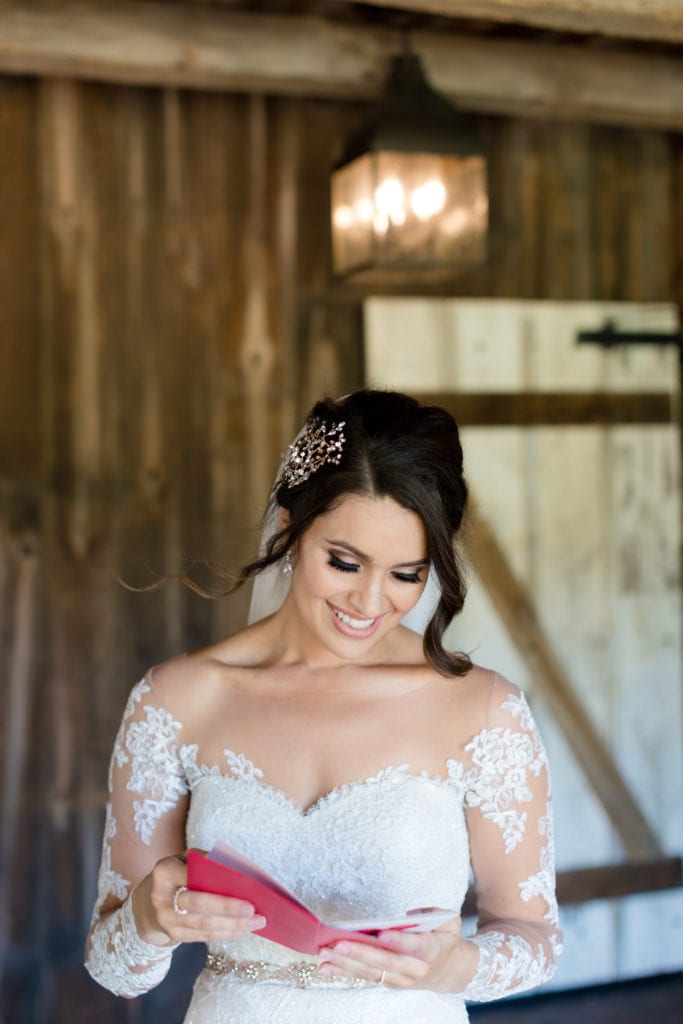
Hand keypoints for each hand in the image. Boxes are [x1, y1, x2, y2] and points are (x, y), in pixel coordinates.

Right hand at [131, 850, 266, 947]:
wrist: (147, 904)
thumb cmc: (176, 875)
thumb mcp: (184, 860)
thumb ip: (204, 861)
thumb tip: (237, 871)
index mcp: (164, 871)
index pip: (191, 875)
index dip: (215, 880)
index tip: (242, 885)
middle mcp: (161, 897)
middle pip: (199, 904)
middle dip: (228, 908)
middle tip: (252, 909)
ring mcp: (166, 920)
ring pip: (204, 925)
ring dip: (233, 925)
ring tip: (256, 922)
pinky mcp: (174, 935)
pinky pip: (204, 936)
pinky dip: (226, 933)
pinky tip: (243, 928)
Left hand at [318, 914, 476, 991]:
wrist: (449, 971)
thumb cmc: (445, 940)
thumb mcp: (451, 921)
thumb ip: (435, 913)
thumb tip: (409, 915)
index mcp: (431, 950)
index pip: (415, 946)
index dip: (399, 940)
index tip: (381, 933)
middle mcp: (415, 968)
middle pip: (386, 961)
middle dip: (361, 953)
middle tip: (340, 944)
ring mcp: (400, 978)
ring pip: (372, 972)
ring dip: (346, 964)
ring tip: (325, 955)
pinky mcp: (388, 982)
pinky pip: (365, 977)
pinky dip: (345, 972)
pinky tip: (326, 967)